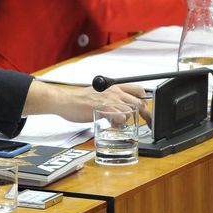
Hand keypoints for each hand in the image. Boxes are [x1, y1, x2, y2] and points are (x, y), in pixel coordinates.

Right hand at [23, 80, 149, 122]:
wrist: (65, 101)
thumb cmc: (79, 99)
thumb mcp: (99, 94)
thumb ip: (111, 100)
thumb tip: (121, 110)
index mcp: (114, 87)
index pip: (139, 90)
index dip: (145, 101)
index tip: (146, 111)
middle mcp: (114, 92)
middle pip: (139, 102)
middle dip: (144, 115)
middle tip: (143, 124)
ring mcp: (110, 101)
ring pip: (131, 111)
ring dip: (129, 120)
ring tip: (121, 124)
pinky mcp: (104, 110)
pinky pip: (120, 118)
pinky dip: (120, 124)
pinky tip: (112, 125)